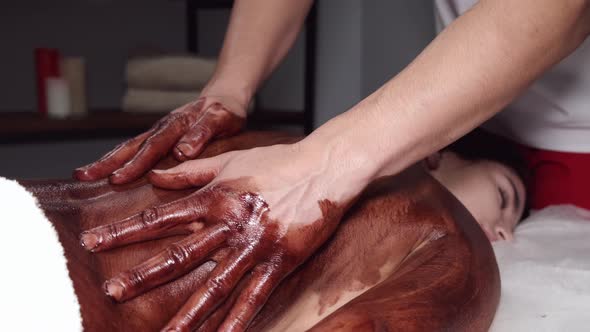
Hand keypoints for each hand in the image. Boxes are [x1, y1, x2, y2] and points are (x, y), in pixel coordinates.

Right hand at [74, 96, 244, 183]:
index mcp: (176, 124)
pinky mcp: (159, 135)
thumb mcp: (221, 119)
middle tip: (84, 176)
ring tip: (83, 174)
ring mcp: (158, 130)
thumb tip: (182, 153)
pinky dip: (118, 157)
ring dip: (107, 160)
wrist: (223, 96)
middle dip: (108, 162)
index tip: (118, 179)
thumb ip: (202, 133)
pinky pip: (135, 147)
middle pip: (132, 145)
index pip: (153, 147)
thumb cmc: (225, 111)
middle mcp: (162, 127)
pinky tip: (106, 170)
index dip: (135, 164)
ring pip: (129, 145)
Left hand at [80, 141, 369, 330]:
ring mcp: (255, 246)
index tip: (93, 242)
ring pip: (216, 286)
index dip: (124, 231)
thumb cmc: (278, 161)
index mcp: (215, 198)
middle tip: (112, 292)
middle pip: (181, 255)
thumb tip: (155, 175)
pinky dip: (238, 321)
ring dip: (188, 313)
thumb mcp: (231, 160)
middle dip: (144, 276)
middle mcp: (230, 224)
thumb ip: (191, 171)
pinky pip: (256, 297)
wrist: (325, 167)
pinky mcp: (280, 261)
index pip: (160, 217)